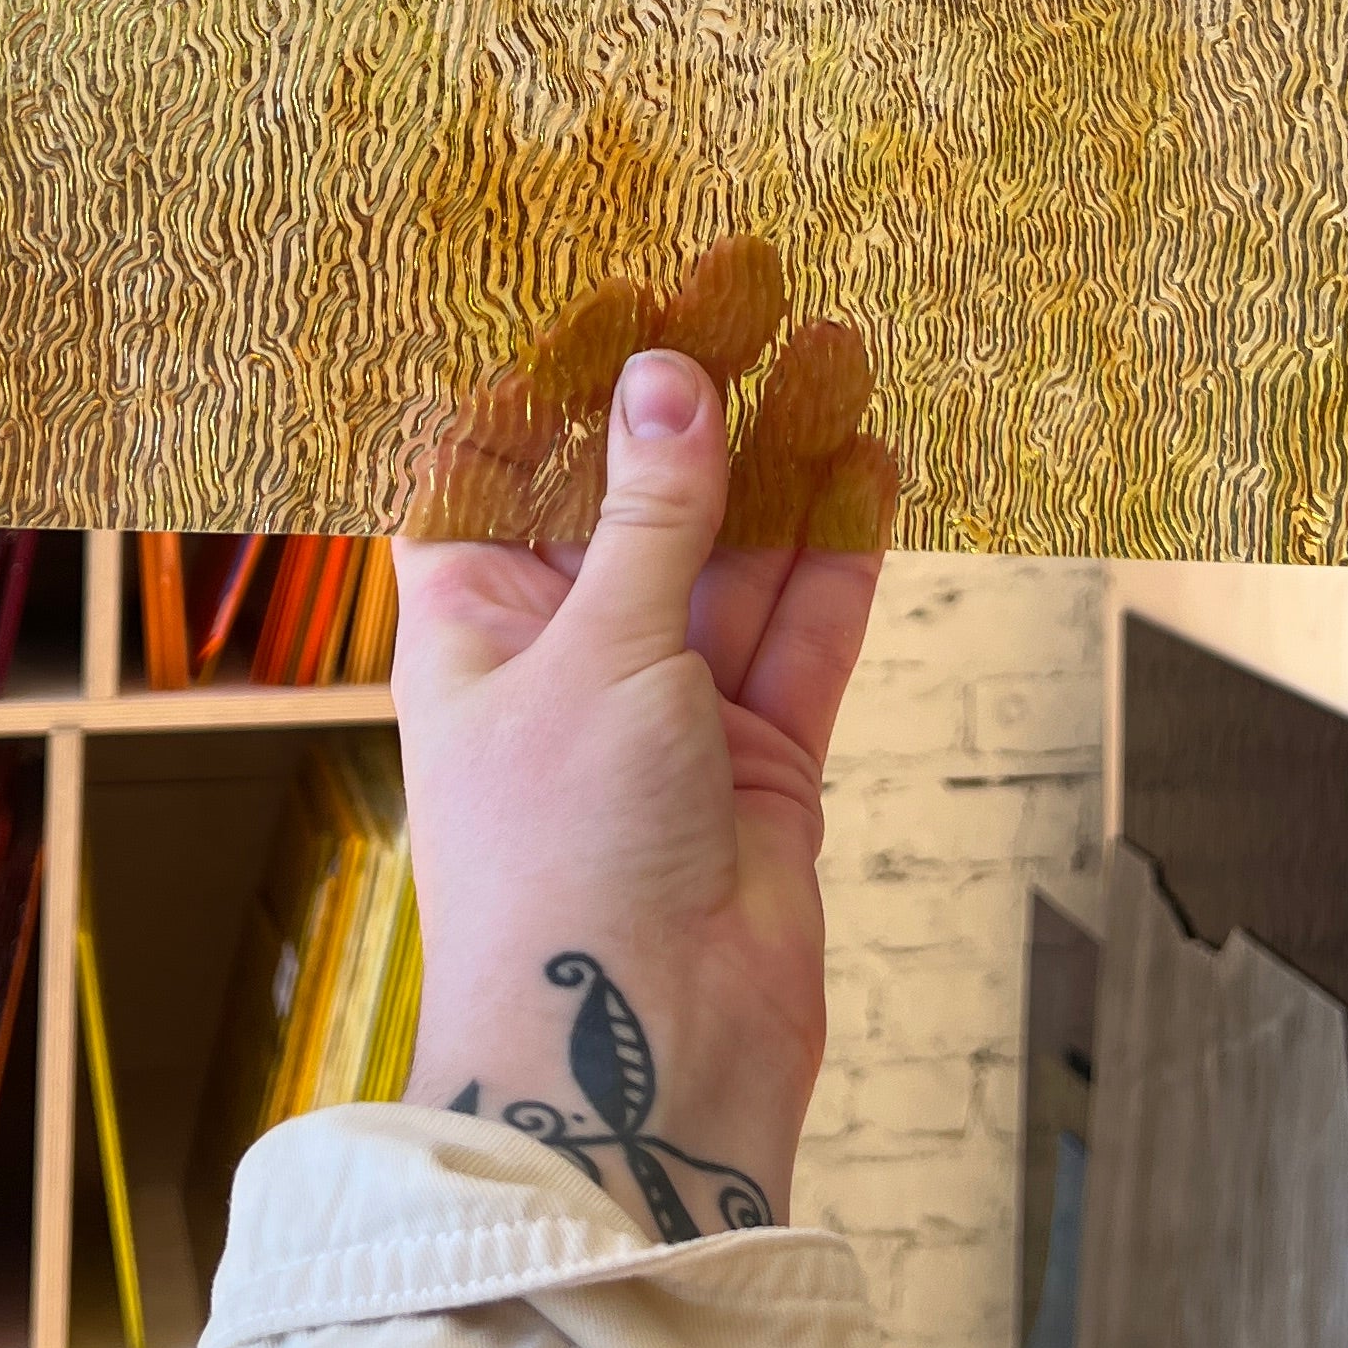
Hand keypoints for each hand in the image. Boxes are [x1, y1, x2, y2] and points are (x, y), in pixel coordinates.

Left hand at [395, 247, 895, 1239]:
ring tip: (841, 345)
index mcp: (472, 624)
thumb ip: (652, 516)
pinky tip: (875, 458)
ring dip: (786, 455)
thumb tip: (668, 378)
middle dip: (694, 396)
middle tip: (757, 284)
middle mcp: (568, 653)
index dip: (556, 377)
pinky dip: (841, 549)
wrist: (639, 1064)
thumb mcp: (599, 658)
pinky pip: (805, 627)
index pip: (502, 466)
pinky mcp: (760, 755)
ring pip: (735, 549)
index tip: (622, 283)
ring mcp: (669, 704)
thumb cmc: (561, 869)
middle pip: (637, 492)